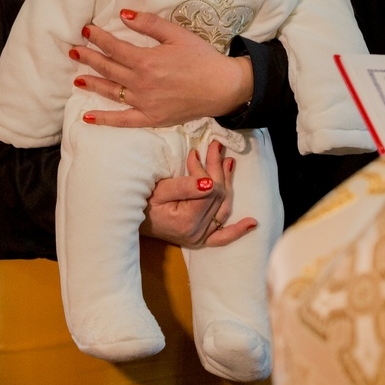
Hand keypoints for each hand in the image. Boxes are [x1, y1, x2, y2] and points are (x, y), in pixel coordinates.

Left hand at [71, 9, 252, 127]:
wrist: (222, 87)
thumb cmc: (201, 58)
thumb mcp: (177, 34)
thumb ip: (148, 24)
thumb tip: (123, 14)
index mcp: (146, 61)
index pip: (113, 47)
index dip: (98, 38)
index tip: (86, 31)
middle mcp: (141, 83)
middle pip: (107, 69)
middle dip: (88, 59)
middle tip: (74, 52)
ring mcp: (144, 103)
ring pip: (111, 92)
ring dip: (92, 85)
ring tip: (76, 79)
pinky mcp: (151, 118)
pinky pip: (123, 120)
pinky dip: (104, 120)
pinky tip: (88, 118)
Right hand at [142, 140, 256, 247]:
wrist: (131, 219)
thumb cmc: (142, 202)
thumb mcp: (160, 191)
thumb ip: (185, 187)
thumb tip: (209, 182)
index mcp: (188, 222)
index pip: (209, 190)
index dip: (204, 170)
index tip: (195, 153)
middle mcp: (198, 233)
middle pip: (219, 197)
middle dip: (217, 170)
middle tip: (216, 146)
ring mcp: (200, 237)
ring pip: (223, 208)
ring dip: (228, 184)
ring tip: (229, 162)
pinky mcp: (200, 238)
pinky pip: (222, 237)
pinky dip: (237, 231)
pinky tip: (253, 223)